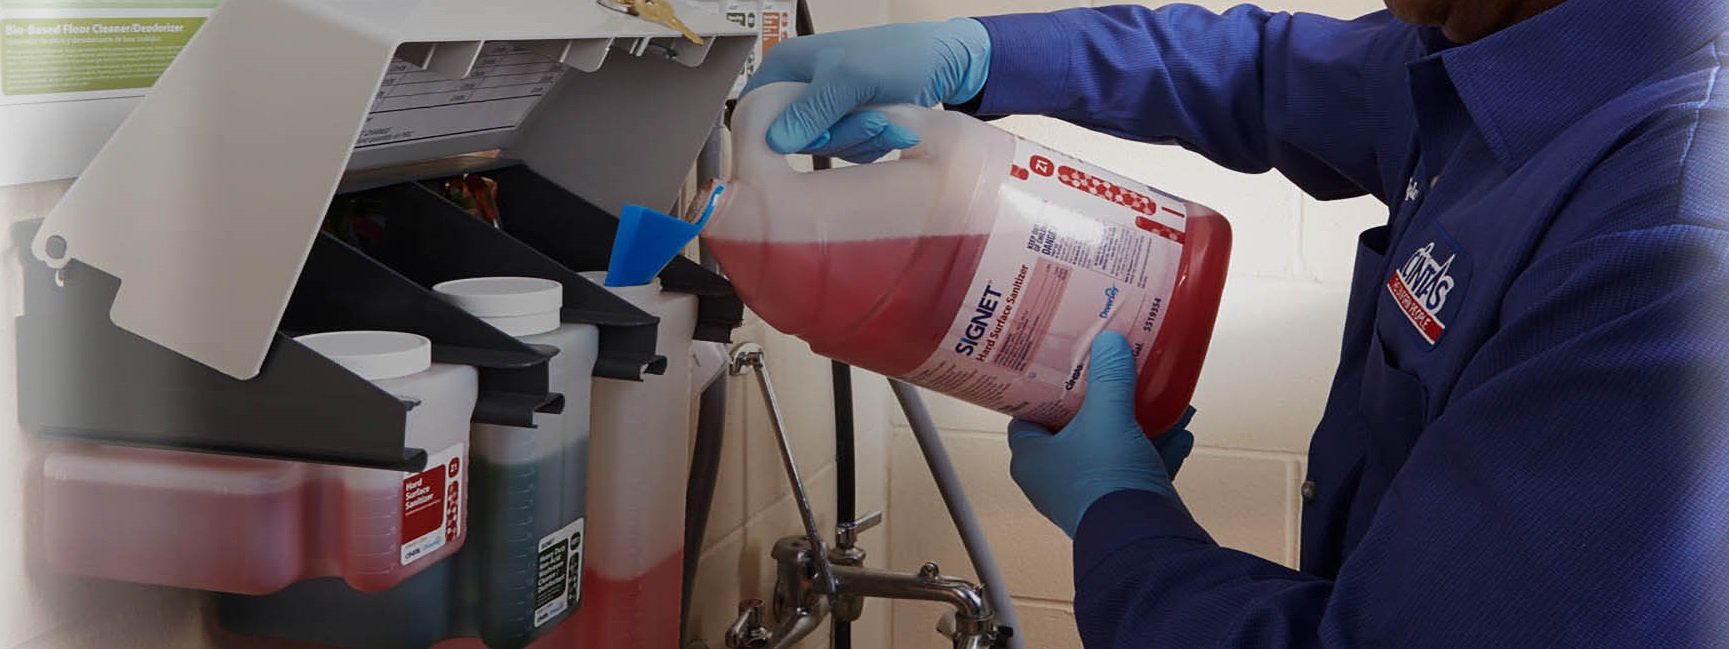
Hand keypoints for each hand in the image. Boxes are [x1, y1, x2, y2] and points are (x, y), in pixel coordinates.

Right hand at [740, 18, 990, 162]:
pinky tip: (889, 126)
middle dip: (838, 135)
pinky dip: (870, 145)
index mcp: (786, 65)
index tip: (822, 133)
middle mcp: (800, 87)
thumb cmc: (902, 56)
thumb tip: (775, 141)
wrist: (946, 63)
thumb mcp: (852, 79)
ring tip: (887, 118)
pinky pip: (845, 151)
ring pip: (823, 148)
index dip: (781, 134)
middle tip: (871, 119)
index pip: (754, 113)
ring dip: (860, 140)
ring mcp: (824, 107)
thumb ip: (813, 109)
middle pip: (793, 138)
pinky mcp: (846, 123)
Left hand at [1008, 332, 1196, 537]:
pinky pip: (1136, 467)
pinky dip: (1157, 448)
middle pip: (1075, 426)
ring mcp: (1088, 492)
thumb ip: (1109, 376)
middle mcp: (1054, 477)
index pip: (1027, 413)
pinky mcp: (1120, 503)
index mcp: (1032, 458)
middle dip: (1104, 400)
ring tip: (1162, 397)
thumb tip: (1108, 339)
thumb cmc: (1108, 477)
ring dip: (1139, 422)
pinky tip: (1181, 429)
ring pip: (1112, 445)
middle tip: (1118, 372)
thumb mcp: (1108, 416)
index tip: (1067, 364)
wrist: (1146, 538)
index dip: (1046, 387)